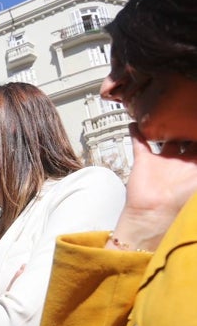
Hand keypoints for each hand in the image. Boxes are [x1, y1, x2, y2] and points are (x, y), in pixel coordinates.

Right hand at [112, 124, 196, 250]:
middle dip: (188, 126)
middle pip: (187, 139)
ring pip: (164, 139)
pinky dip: (136, 133)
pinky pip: (139, 144)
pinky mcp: (143, 162)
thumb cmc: (182, 200)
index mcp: (196, 166)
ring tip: (165, 111)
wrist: (153, 214)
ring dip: (164, 127)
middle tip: (188, 112)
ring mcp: (161, 161)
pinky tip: (135, 124)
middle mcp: (181, 162)